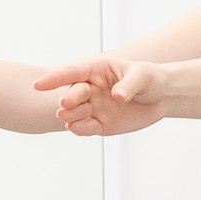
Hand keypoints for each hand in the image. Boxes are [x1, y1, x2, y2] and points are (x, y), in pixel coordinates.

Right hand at [37, 57, 167, 136]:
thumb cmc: (150, 78)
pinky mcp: (100, 124)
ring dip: (70, 115)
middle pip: (72, 94)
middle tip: (65, 104)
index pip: (72, 73)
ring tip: (66, 117)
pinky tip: (76, 128)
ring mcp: (93, 107)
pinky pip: (85, 128)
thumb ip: (128, 85)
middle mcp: (90, 88)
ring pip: (75, 113)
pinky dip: (80, 129)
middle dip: (67, 99)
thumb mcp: (142, 76)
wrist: (162, 97)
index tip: (38, 85)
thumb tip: (116, 97)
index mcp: (96, 70)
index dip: (55, 79)